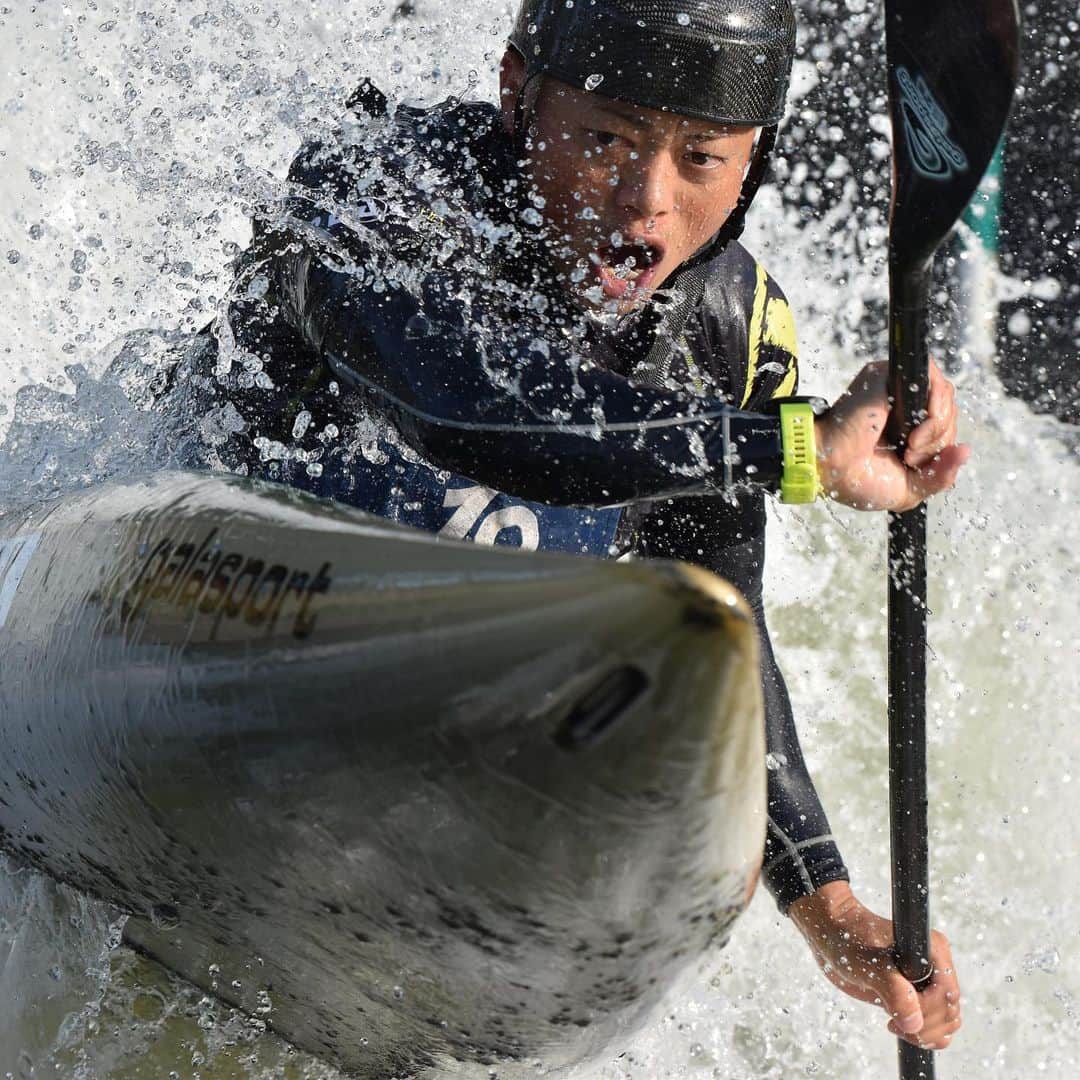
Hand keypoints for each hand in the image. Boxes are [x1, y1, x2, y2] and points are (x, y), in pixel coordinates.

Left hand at [789, 881, 961, 1050]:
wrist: (832, 933)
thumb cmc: (849, 939)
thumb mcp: (870, 965)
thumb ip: (894, 991)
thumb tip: (914, 1023)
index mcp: (932, 950)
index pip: (946, 994)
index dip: (927, 1011)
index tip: (896, 1013)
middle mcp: (935, 966)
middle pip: (950, 1012)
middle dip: (926, 1025)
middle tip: (892, 1022)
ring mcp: (927, 982)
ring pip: (947, 1021)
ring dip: (925, 1033)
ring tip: (894, 1024)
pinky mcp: (916, 995)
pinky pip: (935, 1025)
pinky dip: (923, 1034)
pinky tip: (897, 1027)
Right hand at [815, 360, 970, 510]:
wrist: (830, 469)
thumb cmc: (858, 480)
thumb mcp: (911, 487)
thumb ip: (941, 475)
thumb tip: (967, 451)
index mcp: (908, 427)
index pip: (947, 424)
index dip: (943, 446)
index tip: (916, 464)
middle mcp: (904, 405)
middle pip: (950, 410)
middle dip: (939, 441)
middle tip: (909, 457)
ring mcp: (896, 387)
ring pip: (945, 395)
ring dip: (936, 430)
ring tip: (909, 449)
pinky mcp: (887, 375)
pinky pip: (932, 380)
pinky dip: (934, 412)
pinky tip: (913, 434)